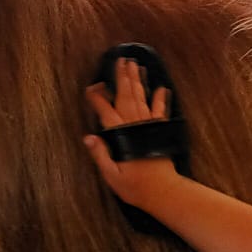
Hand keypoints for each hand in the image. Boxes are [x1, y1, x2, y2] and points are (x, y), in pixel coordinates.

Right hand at [83, 59, 179, 207]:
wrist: (163, 191)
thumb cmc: (135, 186)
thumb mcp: (111, 175)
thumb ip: (100, 155)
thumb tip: (88, 137)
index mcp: (121, 135)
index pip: (105, 111)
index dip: (97, 99)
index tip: (91, 88)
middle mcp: (135, 126)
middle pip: (126, 96)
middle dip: (123, 77)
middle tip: (122, 60)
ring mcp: (149, 126)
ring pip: (141, 98)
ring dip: (138, 81)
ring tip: (136, 65)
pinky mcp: (159, 131)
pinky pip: (160, 110)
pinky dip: (160, 99)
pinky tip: (161, 88)